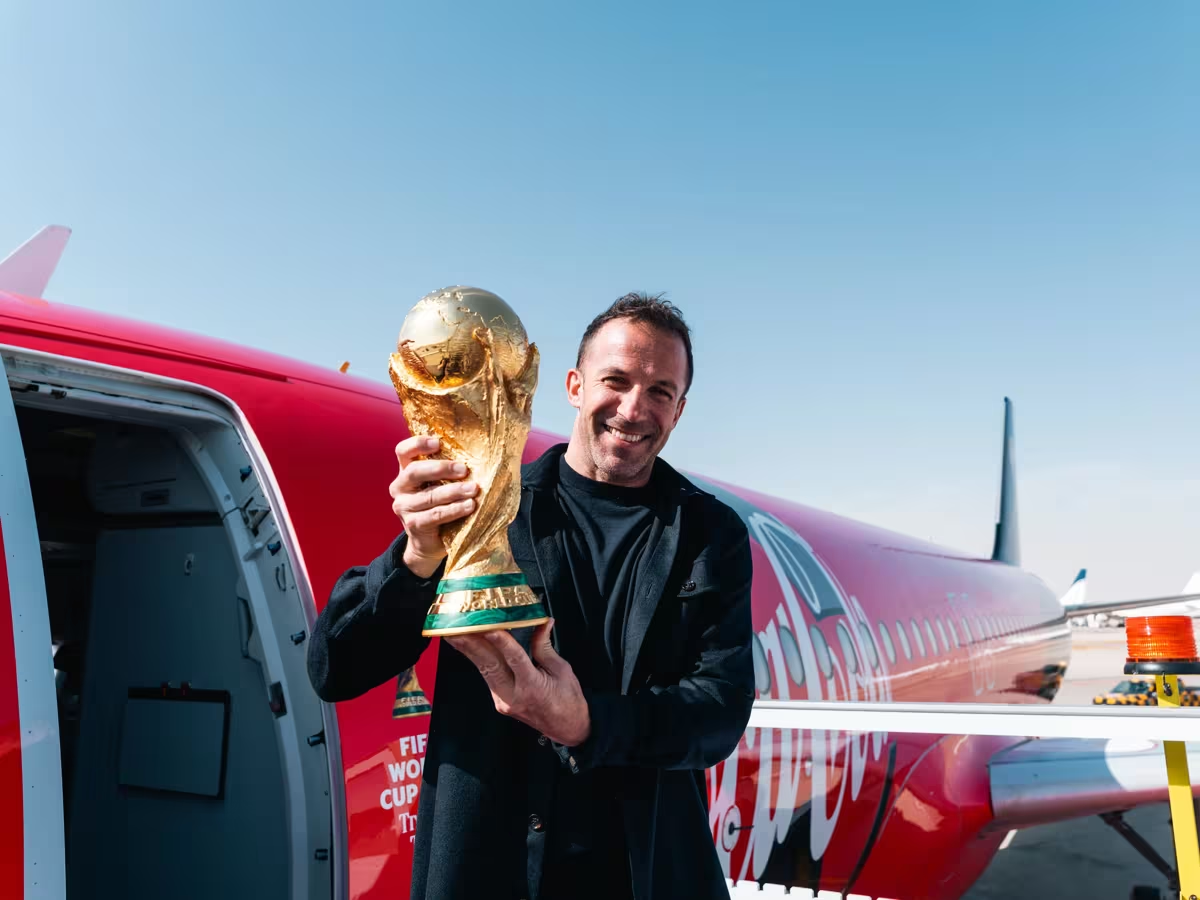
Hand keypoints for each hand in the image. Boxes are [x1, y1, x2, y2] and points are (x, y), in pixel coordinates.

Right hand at [390, 435, 478, 577]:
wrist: (429, 541)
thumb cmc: (439, 505)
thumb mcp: (439, 484)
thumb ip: (446, 470)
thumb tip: (477, 453)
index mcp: (405, 471)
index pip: (403, 451)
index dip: (418, 444)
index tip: (438, 442)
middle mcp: (400, 487)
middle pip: (415, 471)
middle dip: (441, 468)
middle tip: (464, 469)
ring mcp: (404, 507)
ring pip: (429, 496)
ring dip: (454, 491)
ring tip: (473, 489)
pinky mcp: (413, 525)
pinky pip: (436, 515)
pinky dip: (454, 510)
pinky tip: (469, 506)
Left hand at [447, 620, 590, 746]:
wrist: (567, 728)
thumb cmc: (568, 700)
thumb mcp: (562, 670)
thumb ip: (545, 647)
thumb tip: (541, 622)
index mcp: (533, 687)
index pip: (515, 659)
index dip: (502, 642)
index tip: (490, 627)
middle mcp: (514, 696)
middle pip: (489, 666)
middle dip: (471, 645)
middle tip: (457, 627)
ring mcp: (504, 701)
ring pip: (484, 670)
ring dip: (469, 651)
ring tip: (455, 633)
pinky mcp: (499, 702)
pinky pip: (488, 676)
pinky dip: (479, 659)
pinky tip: (470, 646)